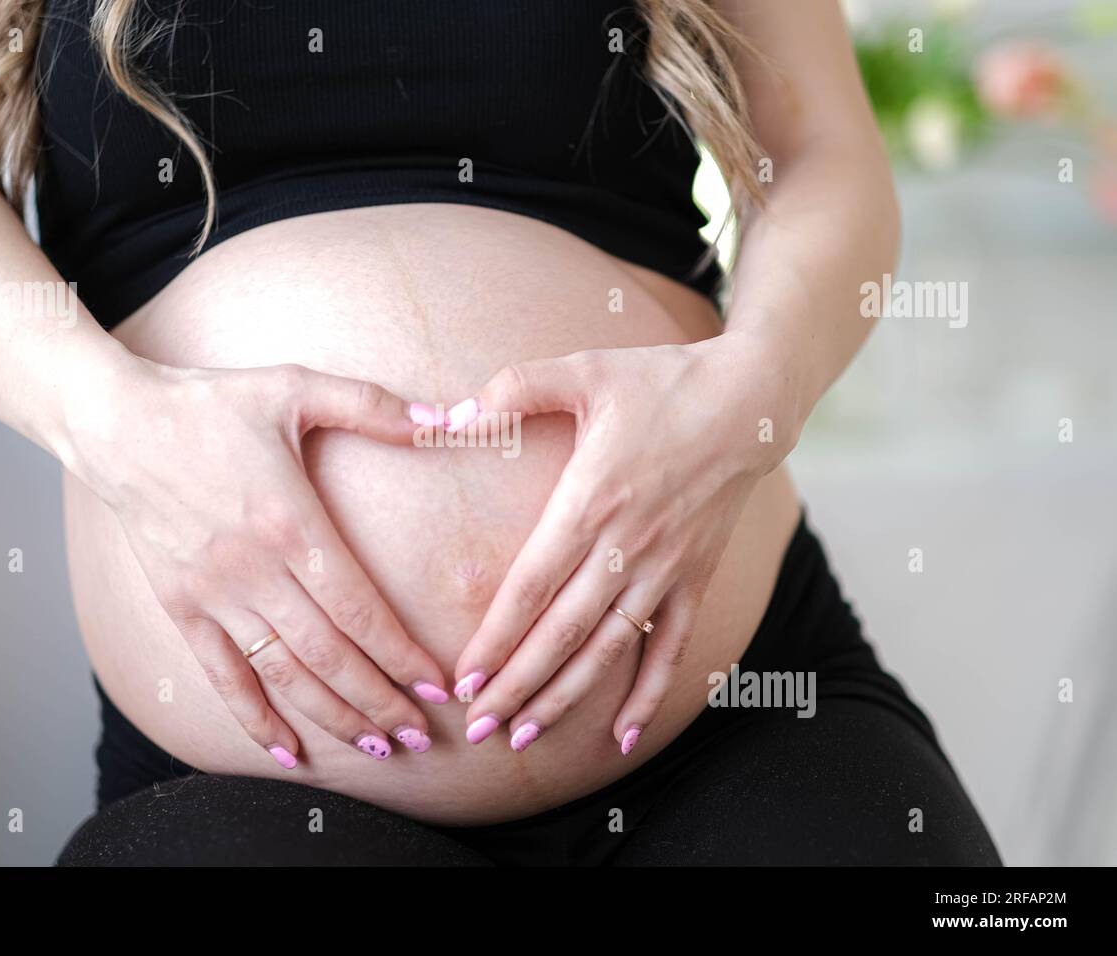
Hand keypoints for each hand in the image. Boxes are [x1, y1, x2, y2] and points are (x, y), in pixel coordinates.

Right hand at [71, 359, 449, 767]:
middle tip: (421, 736)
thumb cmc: (211, 403)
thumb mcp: (294, 386)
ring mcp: (214, 596)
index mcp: (290, 523)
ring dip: (334, 718)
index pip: (359, 610)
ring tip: (377, 749)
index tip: (438, 687)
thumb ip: (373, 405)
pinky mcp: (181, 608)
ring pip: (284, 675)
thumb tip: (449, 415)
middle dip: (381, 702)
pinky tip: (288, 752)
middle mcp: (254, 571)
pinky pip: (223, 677)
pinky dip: (255, 718)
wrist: (116, 424)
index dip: (402, 656)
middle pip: (331, 656)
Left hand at [447, 334, 802, 753]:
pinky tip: (623, 736)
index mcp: (592, 500)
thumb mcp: (583, 369)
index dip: (497, 638)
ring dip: (565, 698)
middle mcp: (628, 546)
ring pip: (610, 651)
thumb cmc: (658, 381)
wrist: (748, 399)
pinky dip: (649, 694)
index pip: (533, 586)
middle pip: (564, 633)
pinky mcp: (696, 577)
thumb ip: (514, 389)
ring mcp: (666, 568)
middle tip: (476, 729)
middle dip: (517, 687)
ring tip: (524, 738)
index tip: (464, 679)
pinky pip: (671, 647)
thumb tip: (451, 415)